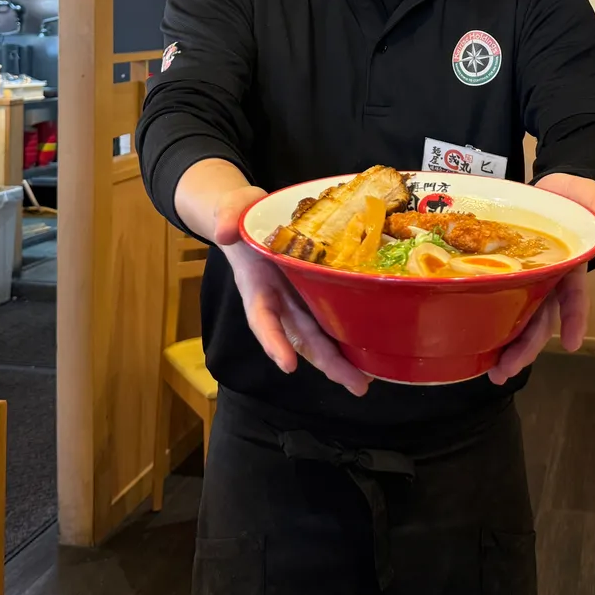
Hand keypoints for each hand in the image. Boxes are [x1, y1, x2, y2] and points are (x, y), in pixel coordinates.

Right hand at [175, 163, 370, 396]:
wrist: (250, 218)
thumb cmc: (242, 216)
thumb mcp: (232, 209)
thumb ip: (226, 216)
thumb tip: (224, 231)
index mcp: (257, 285)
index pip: (262, 317)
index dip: (273, 341)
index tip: (287, 365)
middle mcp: (278, 301)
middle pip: (301, 338)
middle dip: (326, 362)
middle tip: (355, 385)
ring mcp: (298, 300)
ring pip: (319, 335)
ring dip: (340, 360)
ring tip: (365, 382)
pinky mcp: (316, 292)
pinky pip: (331, 317)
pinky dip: (348, 336)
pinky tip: (370, 352)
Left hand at [488, 173, 594, 385]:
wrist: (548, 193)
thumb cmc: (571, 198)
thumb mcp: (586, 195)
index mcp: (570, 264)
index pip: (574, 296)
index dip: (574, 318)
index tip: (572, 343)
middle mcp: (551, 281)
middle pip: (542, 319)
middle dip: (529, 347)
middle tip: (509, 369)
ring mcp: (530, 283)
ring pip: (521, 320)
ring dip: (510, 348)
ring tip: (495, 372)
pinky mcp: (507, 278)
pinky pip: (500, 304)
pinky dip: (492, 326)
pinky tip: (476, 348)